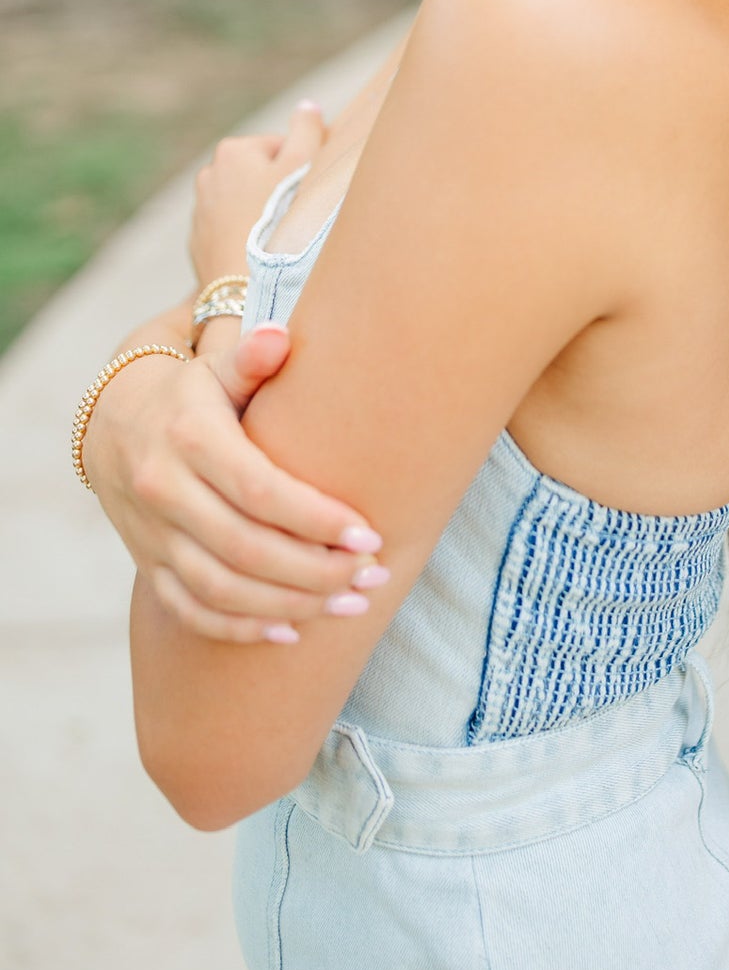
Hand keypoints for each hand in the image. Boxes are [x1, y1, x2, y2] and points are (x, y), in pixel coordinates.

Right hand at [85, 320, 387, 643]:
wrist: (113, 419)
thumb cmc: (193, 388)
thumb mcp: (215, 363)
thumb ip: (250, 355)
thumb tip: (279, 338)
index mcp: (189, 438)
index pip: (259, 491)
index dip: (316, 519)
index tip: (369, 535)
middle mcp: (164, 490)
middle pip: (244, 549)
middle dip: (315, 571)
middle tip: (372, 577)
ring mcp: (151, 534)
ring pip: (220, 589)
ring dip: (289, 605)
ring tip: (349, 605)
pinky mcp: (146, 563)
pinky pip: (189, 609)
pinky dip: (239, 628)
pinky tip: (291, 631)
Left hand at [189, 101, 326, 288]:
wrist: (245, 282)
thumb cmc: (277, 218)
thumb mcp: (303, 164)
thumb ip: (307, 129)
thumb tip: (307, 105)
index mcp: (232, 150)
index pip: (280, 147)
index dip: (302, 167)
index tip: (308, 190)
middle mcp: (208, 175)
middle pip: (259, 174)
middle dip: (278, 189)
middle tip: (295, 214)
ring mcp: (200, 211)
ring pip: (244, 203)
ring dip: (261, 212)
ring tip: (277, 236)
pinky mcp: (199, 242)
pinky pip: (230, 230)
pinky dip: (245, 235)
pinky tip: (260, 252)